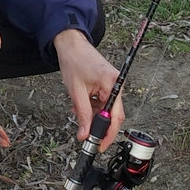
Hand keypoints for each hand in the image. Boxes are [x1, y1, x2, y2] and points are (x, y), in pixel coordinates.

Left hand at [53, 29, 123, 151]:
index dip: (108, 134)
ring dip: (93, 115)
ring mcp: (113, 84)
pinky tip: (82, 104)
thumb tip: (85, 134)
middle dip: (99, 126)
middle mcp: (117, 84)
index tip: (101, 145)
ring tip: (78, 111)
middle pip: (113, 114)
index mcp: (112, 84)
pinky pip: (103, 102)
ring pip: (107, 109)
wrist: (71, 44)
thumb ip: (82, 114)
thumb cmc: (74, 61)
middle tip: (87, 136)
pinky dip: (93, 107)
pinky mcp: (108, 84)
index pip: (115, 116)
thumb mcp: (76, 92)